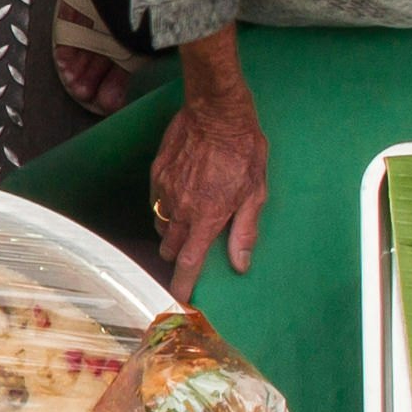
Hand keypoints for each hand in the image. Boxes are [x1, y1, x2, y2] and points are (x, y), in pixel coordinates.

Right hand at [149, 81, 269, 293]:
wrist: (216, 111)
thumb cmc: (243, 150)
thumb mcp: (255, 192)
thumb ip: (245, 230)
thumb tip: (240, 264)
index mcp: (206, 218)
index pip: (188, 264)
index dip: (183, 286)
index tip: (181, 300)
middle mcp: (181, 209)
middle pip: (170, 248)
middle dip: (179, 255)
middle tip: (191, 250)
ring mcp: (165, 190)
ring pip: (161, 225)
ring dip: (172, 232)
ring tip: (188, 223)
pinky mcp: (156, 173)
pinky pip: (156, 201)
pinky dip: (165, 207)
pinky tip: (180, 197)